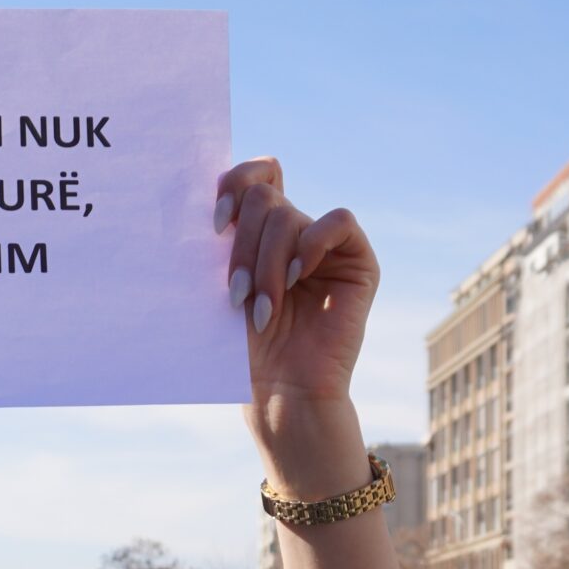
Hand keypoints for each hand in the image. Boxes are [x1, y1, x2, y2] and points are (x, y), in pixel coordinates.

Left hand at [216, 158, 377, 433]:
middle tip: (235, 294)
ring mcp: (325, 246)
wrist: (280, 394)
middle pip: (264, 196)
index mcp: (258, 232)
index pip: (255, 174)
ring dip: (266, 264)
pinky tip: (297, 277)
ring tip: (261, 310)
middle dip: (243, 246)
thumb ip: (224, 237)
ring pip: (288, 216)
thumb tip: (211, 193)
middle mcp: (292, 233)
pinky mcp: (358, 263)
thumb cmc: (244, 350)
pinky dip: (312, 243)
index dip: (233, 183)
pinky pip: (339, 221)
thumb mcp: (222, 286)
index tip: (214, 223)